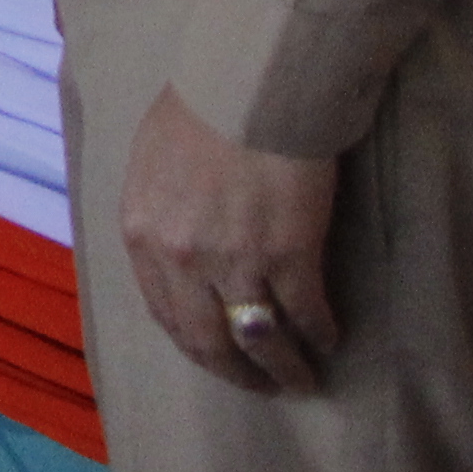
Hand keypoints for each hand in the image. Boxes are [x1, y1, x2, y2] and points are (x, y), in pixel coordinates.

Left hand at [119, 83, 341, 395]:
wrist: (250, 84)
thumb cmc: (199, 108)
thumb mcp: (150, 163)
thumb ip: (158, 215)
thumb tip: (171, 251)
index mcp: (141, 234)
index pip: (164, 313)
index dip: (194, 345)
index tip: (216, 359)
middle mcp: (182, 259)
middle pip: (208, 339)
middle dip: (236, 373)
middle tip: (261, 387)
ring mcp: (236, 262)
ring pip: (260, 338)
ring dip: (284, 368)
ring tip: (302, 381)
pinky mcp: (290, 256)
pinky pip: (306, 313)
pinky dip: (320, 333)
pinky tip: (331, 340)